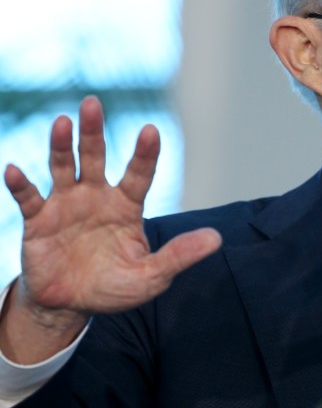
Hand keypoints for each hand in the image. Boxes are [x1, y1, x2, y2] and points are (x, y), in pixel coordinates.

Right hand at [1, 96, 220, 360]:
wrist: (71, 305)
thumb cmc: (115, 286)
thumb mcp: (151, 276)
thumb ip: (178, 256)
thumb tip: (216, 239)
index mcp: (127, 205)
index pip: (139, 173)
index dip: (144, 153)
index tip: (151, 130)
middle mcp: (97, 196)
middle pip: (96, 156)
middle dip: (94, 131)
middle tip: (93, 102)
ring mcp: (66, 205)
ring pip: (63, 167)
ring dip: (61, 145)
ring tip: (61, 122)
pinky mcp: (38, 221)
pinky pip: (29, 198)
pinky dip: (21, 184)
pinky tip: (14, 169)